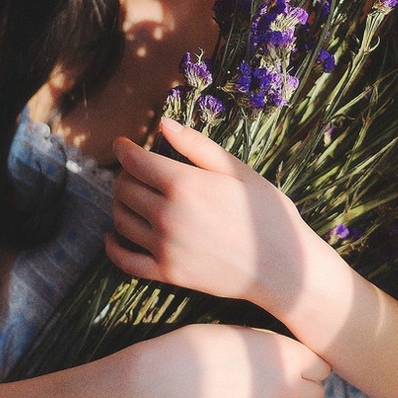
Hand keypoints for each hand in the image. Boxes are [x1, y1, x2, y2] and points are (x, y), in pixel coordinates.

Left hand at [105, 117, 308, 313]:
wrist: (284, 268)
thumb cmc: (268, 214)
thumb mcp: (239, 171)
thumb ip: (197, 146)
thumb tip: (163, 124)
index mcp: (185, 184)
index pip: (134, 161)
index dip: (124, 149)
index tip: (123, 144)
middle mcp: (167, 215)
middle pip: (123, 188)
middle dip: (126, 175)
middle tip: (138, 172)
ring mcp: (165, 247)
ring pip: (119, 219)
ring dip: (121, 204)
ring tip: (135, 198)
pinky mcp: (166, 274)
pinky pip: (124, 259)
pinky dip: (113, 245)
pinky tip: (115, 235)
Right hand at [141, 322, 329, 397]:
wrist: (174, 377)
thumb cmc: (205, 345)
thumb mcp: (248, 335)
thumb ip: (276, 351)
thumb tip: (290, 363)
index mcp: (290, 357)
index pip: (322, 369)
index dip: (307, 367)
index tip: (292, 367)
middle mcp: (290, 388)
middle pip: (317, 396)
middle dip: (301, 391)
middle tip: (276, 387)